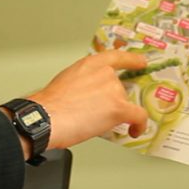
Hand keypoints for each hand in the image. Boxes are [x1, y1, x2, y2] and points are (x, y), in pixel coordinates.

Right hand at [25, 50, 147, 150]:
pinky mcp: (119, 108)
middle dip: (112, 101)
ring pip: (125, 103)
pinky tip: (135, 130)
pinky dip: (139, 125)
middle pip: (119, 87)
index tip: (141, 62)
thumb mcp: (67, 80)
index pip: (116, 57)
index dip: (131, 60)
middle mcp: (105, 73)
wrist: (47, 118)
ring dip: (118, 113)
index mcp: (90, 64)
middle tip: (98, 113)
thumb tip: (91, 94)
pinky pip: (138, 116)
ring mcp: (114, 90)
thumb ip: (84, 81)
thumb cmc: (50, 104)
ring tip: (99, 124)